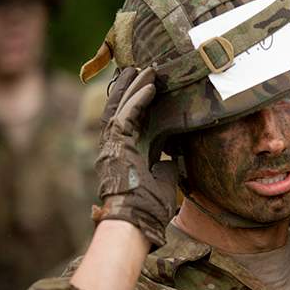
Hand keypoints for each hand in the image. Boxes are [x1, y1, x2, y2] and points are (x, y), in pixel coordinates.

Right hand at [92, 67, 176, 246]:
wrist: (138, 221)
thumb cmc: (151, 206)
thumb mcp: (164, 178)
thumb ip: (167, 162)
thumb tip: (175, 153)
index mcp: (127, 152)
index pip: (130, 120)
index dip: (137, 102)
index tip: (148, 86)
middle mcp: (117, 145)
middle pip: (121, 108)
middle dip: (130, 87)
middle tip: (141, 68)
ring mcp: (114, 145)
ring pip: (121, 107)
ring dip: (133, 87)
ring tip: (145, 69)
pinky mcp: (117, 145)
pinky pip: (127, 116)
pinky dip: (138, 100)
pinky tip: (150, 87)